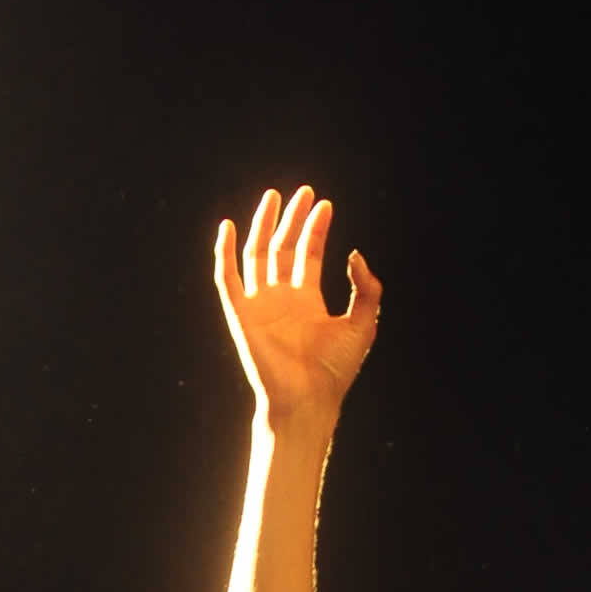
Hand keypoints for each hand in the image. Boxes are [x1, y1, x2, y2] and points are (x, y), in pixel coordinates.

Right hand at [214, 185, 381, 427]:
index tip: (325, 205)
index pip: (308, 254)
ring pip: (257, 255)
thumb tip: (355, 254)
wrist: (308, 399)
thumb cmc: (335, 371)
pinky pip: (227, 279)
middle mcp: (282, 300)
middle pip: (283, 248)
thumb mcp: (363, 324)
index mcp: (307, 302)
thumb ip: (366, 288)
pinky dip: (223, 253)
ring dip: (263, 225)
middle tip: (303, 192)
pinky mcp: (241, 315)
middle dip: (292, 219)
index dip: (316, 229)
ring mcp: (260, 306)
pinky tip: (226, 227)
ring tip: (273, 197)